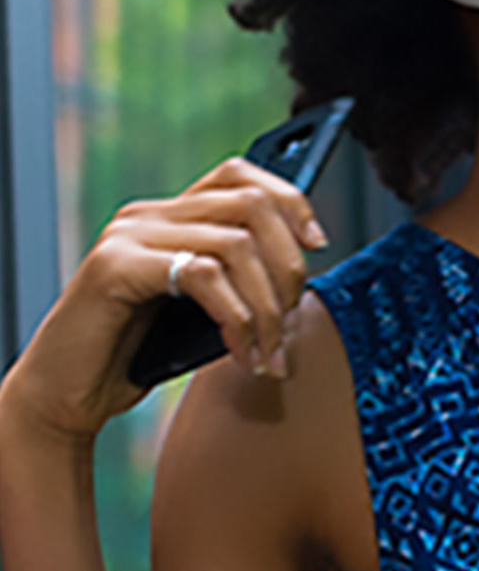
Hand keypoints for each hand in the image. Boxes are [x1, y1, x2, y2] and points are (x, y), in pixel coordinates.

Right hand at [0, 158, 326, 446]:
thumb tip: (301, 265)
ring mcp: (128, 236)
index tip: (318, 244)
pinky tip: (240, 352)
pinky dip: (237, 317)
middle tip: (291, 323)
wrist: (68, 396)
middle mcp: (148, 215)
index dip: (291, 200)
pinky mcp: (114, 268)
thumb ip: (238, 278)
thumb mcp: (203, 308)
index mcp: (170, 216)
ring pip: (237, 244)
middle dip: (289, 266)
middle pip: (251, 205)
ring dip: (268, 307)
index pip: (240, 174)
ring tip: (269, 354)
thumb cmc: (140, 355)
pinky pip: (203, 275)